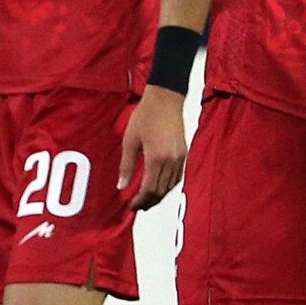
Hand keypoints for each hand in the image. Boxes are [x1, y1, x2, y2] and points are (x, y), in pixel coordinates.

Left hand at [119, 86, 186, 210]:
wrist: (165, 99)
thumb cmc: (146, 115)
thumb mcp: (130, 140)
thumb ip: (126, 166)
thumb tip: (121, 185)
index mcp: (156, 158)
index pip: (149, 189)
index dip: (140, 201)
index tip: (132, 205)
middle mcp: (171, 161)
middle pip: (161, 191)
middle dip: (149, 201)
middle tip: (137, 205)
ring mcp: (180, 157)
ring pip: (170, 186)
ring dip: (158, 195)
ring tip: (147, 199)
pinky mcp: (184, 153)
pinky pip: (177, 177)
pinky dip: (168, 186)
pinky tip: (159, 186)